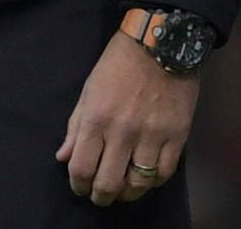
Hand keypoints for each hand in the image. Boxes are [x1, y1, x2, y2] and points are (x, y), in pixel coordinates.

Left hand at [56, 32, 199, 205]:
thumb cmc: (118, 64)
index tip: (80, 187)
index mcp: (97, 118)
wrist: (160, 44)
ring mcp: (152, 135)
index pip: (81, 166)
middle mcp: (123, 132)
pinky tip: (146, 177)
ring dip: (128, 193)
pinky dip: (154, 181)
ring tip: (123, 191)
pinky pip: (165, 172)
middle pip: (108, 182)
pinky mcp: (177, 135)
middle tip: (100, 197)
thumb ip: (75, 126)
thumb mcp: (89, 90)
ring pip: (138, 183)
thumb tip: (63, 156)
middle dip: (101, 196)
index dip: (78, 184)